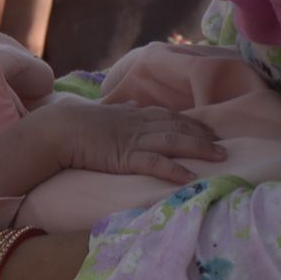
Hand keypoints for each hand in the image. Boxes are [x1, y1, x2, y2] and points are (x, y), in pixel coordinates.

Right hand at [41, 99, 225, 183]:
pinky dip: (174, 169)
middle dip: (202, 135)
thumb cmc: (75, 121)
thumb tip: (130, 102)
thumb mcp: (103, 110)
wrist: (57, 129)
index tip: (208, 128)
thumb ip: (119, 108)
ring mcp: (133, 140)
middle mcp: (138, 124)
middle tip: (223, 144)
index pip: (168, 115)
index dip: (190, 122)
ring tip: (220, 157)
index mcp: (132, 114)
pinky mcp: (125, 157)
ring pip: (173, 141)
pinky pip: (154, 163)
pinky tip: (190, 177)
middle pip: (177, 127)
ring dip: (199, 148)